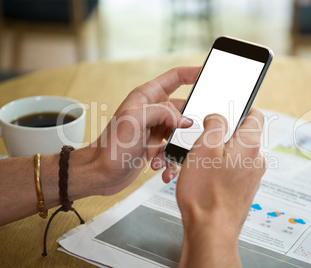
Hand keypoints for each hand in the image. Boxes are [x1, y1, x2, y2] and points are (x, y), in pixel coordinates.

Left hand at [85, 66, 199, 195]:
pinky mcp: (156, 147)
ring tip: (164, 156)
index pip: (175, 77)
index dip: (193, 73)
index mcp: (147, 96)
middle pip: (183, 109)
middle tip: (189, 134)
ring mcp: (155, 129)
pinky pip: (174, 150)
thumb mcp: (135, 120)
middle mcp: (153, 111)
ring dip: (177, 147)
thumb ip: (163, 112)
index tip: (208, 73)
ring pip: (181, 133)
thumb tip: (185, 120)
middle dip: (189, 124)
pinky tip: (160, 167)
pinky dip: (171, 160)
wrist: (101, 174)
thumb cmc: (111, 147)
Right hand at [176, 109, 265, 266]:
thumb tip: (217, 118)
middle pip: (241, 136)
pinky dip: (217, 170)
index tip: (226, 110)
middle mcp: (255, 160)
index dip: (240, 108)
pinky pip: (231, 171)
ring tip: (198, 165)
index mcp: (249, 145)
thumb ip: (214, 125)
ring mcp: (250, 177)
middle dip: (221, 136)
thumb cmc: (206, 194)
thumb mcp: (204, 147)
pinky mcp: (242, 190)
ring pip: (233, 155)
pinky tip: (203, 179)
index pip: (255, 115)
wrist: (211, 231)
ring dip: (216, 155)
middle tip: (201, 142)